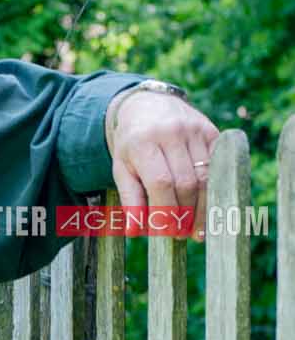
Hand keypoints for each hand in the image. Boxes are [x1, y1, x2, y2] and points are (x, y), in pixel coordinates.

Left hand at [107, 86, 218, 240]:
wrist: (146, 106)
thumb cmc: (132, 145)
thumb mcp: (121, 168)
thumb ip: (129, 198)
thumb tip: (134, 231)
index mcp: (143, 142)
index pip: (160, 183)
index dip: (166, 211)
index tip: (166, 233)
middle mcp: (171, 132)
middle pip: (186, 182)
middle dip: (185, 213)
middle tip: (181, 234)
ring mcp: (195, 130)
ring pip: (206, 177)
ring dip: (203, 207)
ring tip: (196, 230)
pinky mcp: (212, 131)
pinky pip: (218, 166)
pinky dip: (214, 190)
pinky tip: (209, 208)